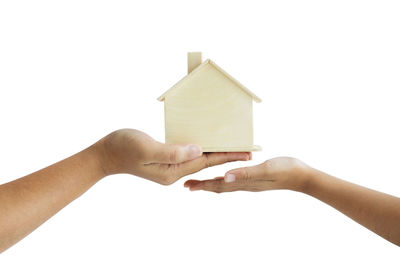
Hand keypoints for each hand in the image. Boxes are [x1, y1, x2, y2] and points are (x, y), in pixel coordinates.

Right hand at [95, 129, 250, 184]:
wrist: (105, 154)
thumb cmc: (122, 148)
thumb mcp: (146, 148)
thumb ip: (171, 151)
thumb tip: (197, 150)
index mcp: (171, 171)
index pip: (205, 162)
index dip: (226, 156)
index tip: (246, 152)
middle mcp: (173, 172)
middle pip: (206, 163)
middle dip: (227, 156)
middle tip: (249, 151)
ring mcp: (169, 168)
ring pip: (198, 159)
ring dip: (216, 154)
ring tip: (234, 149)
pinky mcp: (165, 161)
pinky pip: (188, 155)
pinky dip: (202, 151)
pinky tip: (208, 146)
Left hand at [184, 157, 310, 191]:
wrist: (303, 176)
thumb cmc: (286, 170)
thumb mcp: (266, 170)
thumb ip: (246, 173)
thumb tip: (225, 177)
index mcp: (244, 182)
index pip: (219, 185)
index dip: (203, 186)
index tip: (188, 186)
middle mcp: (245, 184)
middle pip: (219, 187)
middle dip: (202, 186)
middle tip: (187, 185)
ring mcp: (250, 182)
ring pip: (226, 184)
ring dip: (211, 183)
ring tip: (200, 182)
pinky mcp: (256, 178)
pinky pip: (235, 179)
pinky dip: (225, 179)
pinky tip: (225, 176)